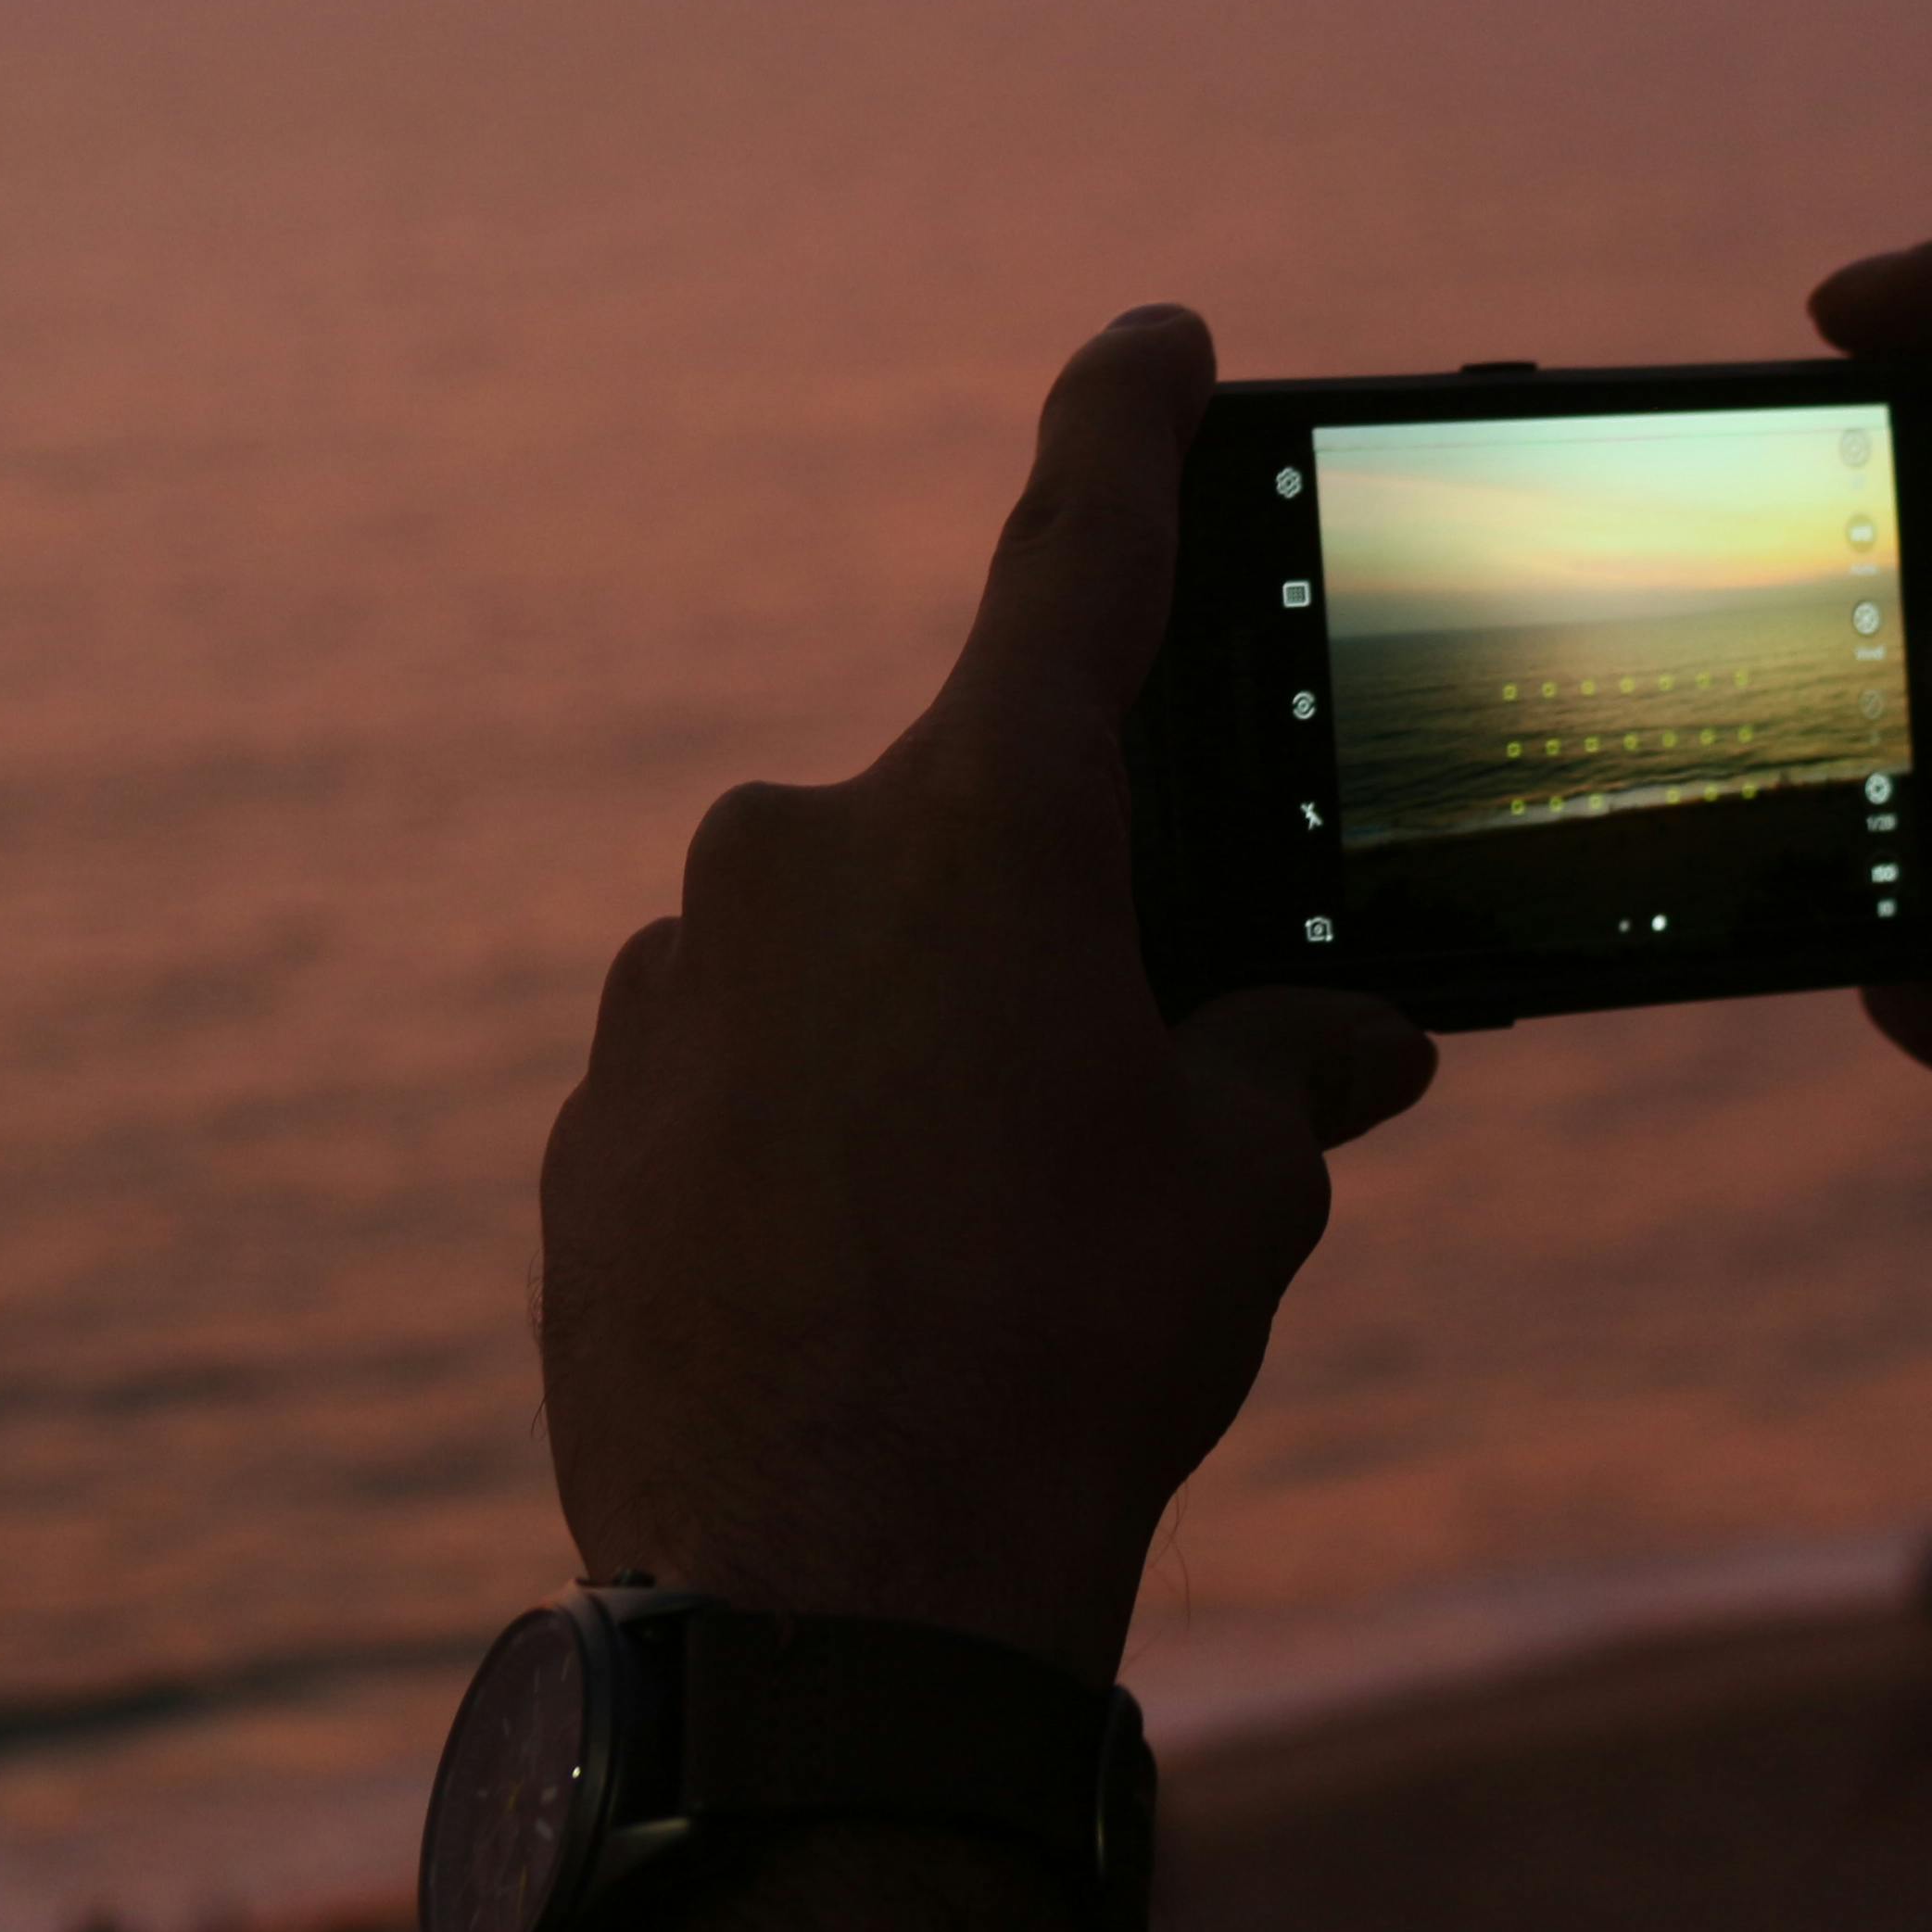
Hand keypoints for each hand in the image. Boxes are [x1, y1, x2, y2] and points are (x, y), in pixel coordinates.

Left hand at [534, 306, 1438, 1679]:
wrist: (816, 1587)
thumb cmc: (1057, 1357)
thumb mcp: (1235, 1192)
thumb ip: (1282, 1064)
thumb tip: (1339, 1035)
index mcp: (982, 826)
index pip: (1072, 562)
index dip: (1122, 435)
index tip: (1146, 344)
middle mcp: (797, 860)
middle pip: (960, 831)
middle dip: (1048, 930)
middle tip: (1119, 1091)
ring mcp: (667, 983)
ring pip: (837, 966)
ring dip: (914, 1050)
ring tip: (983, 1247)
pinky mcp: (593, 1112)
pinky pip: (732, 1075)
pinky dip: (807, 1137)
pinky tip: (860, 1285)